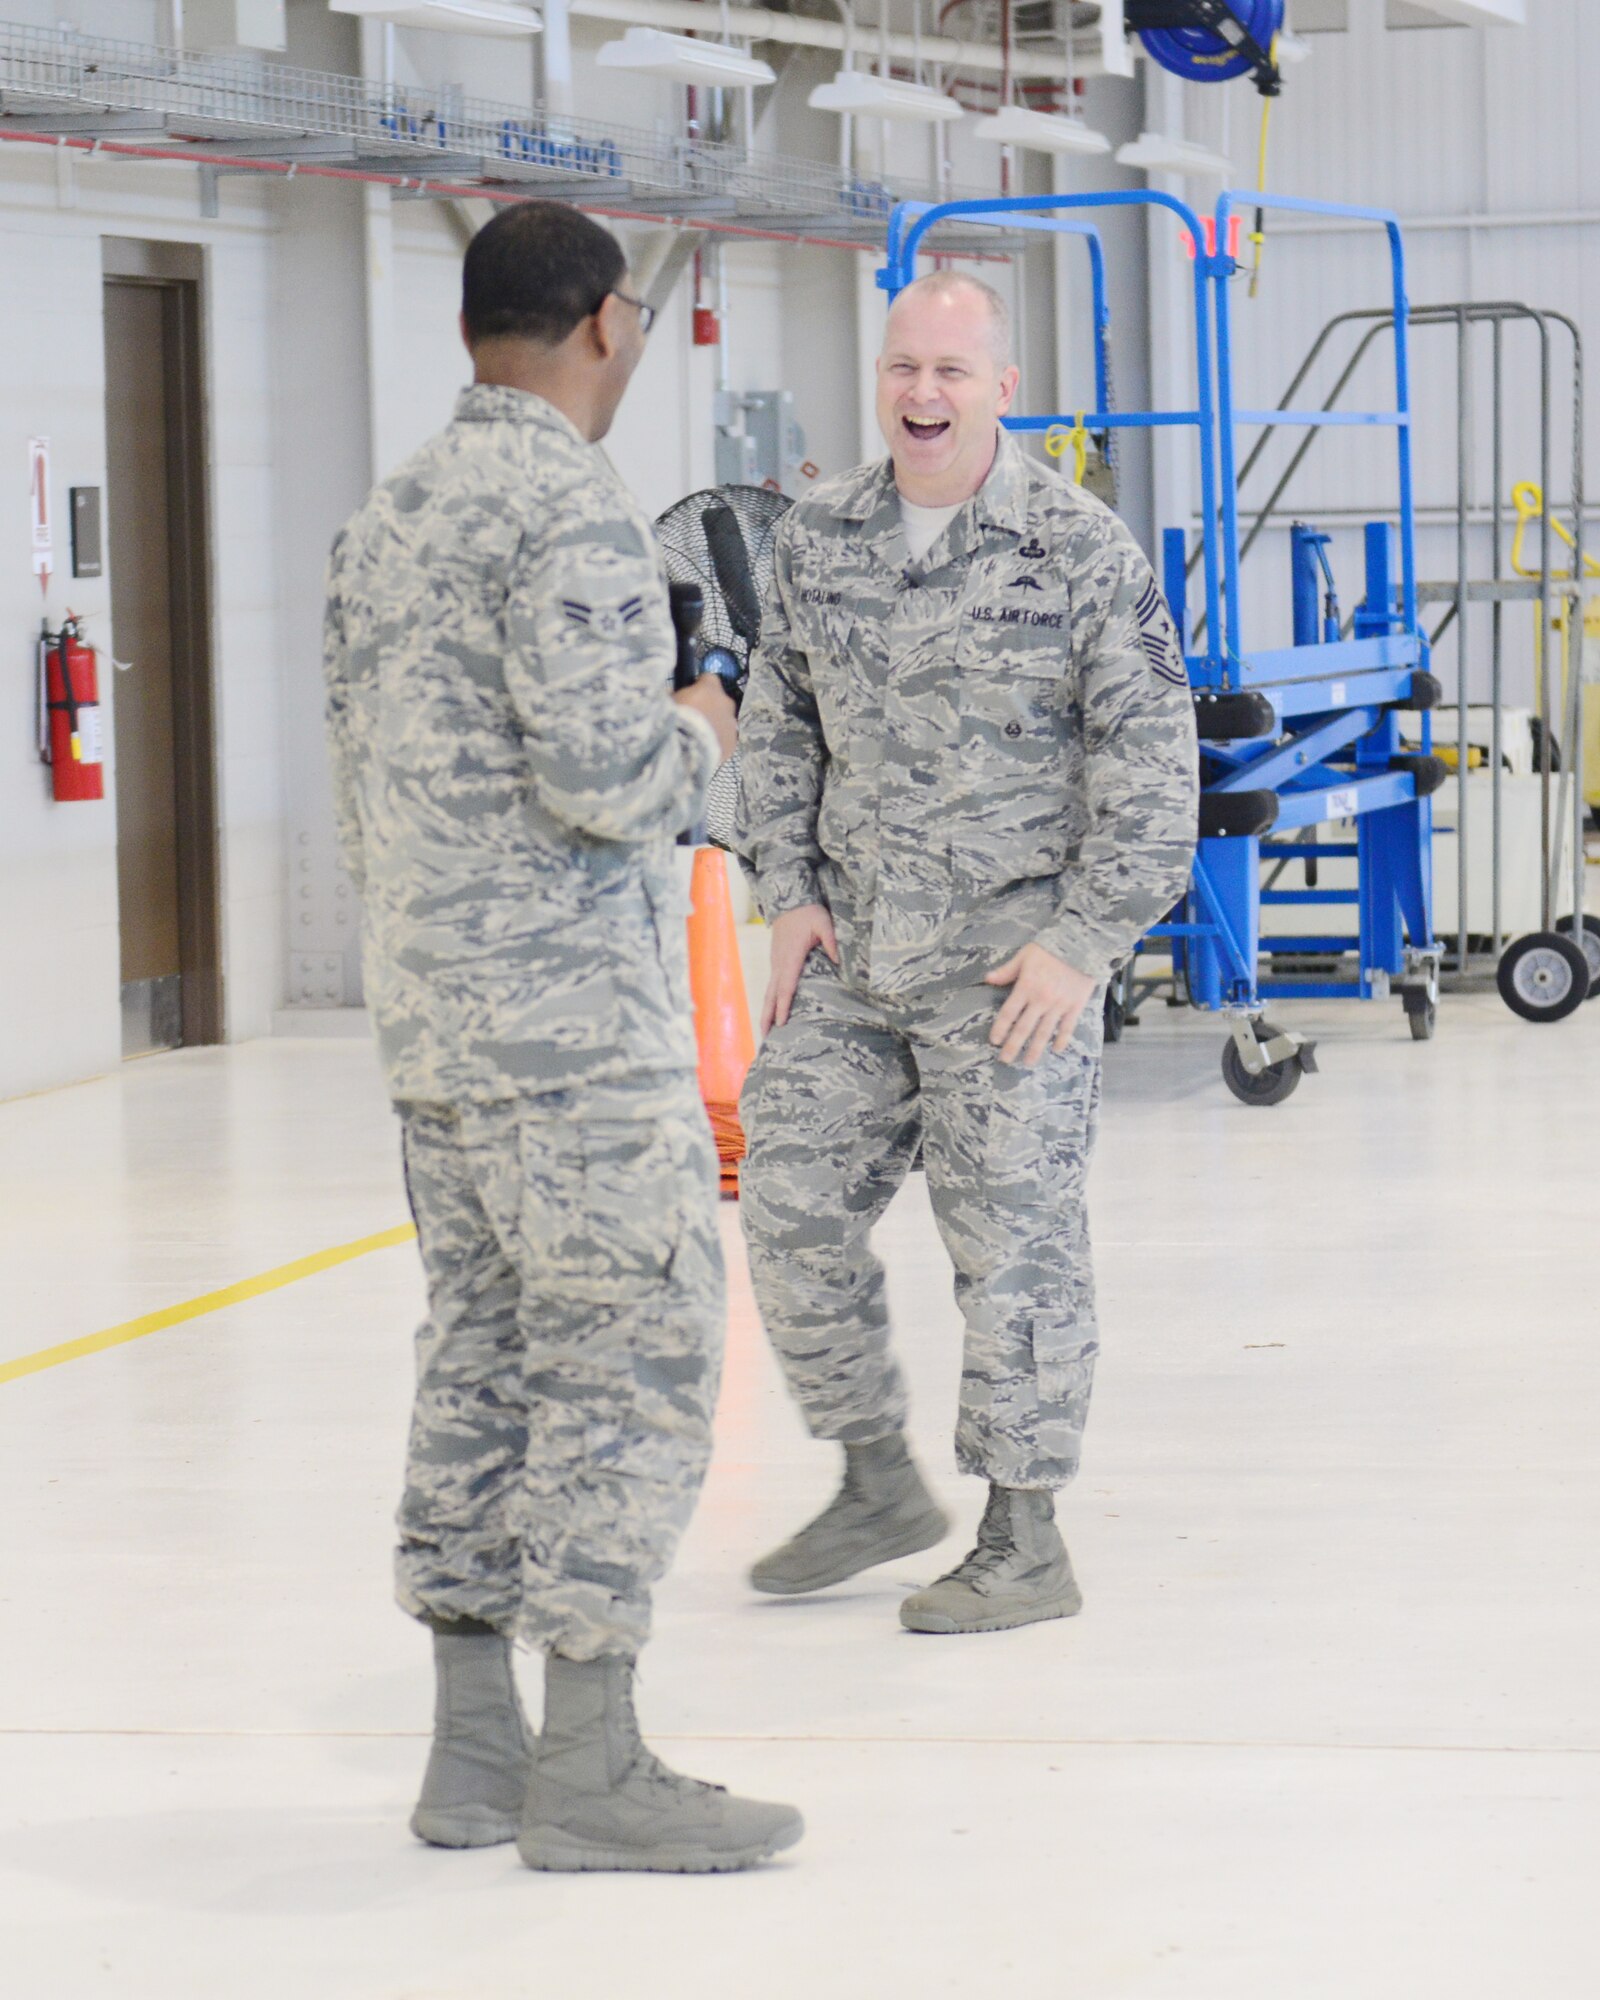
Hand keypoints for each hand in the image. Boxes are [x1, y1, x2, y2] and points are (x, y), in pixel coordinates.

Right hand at [673, 675, 737, 762]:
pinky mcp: (732, 743)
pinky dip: (717, 740)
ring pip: (724, 720)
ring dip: (714, 724)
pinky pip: (725, 738)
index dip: (699, 684)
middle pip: (719, 700)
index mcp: (710, 689)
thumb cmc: (674, 721)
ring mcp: (731, 724)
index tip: (690, 692)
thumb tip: (674, 695)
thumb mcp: (669, 702)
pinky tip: (704, 748)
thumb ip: (676, 696)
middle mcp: (725, 703)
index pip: (709, 678)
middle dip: (709, 706)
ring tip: (698, 735)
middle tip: (694, 717)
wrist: (686, 750)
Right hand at [762, 902, 838, 1034]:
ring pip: (769, 992)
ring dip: (766, 1012)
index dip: (784, 1006)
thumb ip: (831, 941)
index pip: (786, 986)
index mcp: (791, 957)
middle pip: (772, 995)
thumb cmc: (808, 912)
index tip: (781, 1023)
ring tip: (765, 1032)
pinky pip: (772, 986)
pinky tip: (772, 1012)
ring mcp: (775, 963)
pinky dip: (770, 1001)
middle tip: (765, 1038)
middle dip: (767, 1017)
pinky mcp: (776, 962)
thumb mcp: (824, 923)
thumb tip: (838, 961)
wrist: (788, 901)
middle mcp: (779, 963)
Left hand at [984, 942, 1096, 1065]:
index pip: (1009, 1013)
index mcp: (1026, 987)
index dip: (1000, 1029)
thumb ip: (1007, 970)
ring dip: (1035, 1049)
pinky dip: (1061, 1040)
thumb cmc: (1050, 948)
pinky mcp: (1076, 1006)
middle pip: (1024, 1028)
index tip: (994, 1041)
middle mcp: (1041, 999)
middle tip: (1005, 1060)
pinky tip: (1055, 1050)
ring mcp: (1059, 1005)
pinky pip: (1067, 1028)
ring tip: (1027, 1062)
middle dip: (1013, 1046)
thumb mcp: (1024, 955)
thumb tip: (987, 979)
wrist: (1081, 944)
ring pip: (1044, 1033)